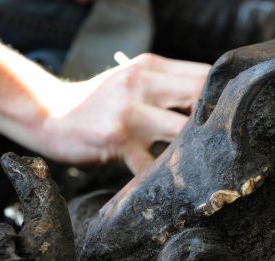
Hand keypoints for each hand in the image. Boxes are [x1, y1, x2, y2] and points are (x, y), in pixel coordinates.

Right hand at [41, 53, 209, 173]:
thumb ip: (165, 82)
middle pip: (198, 96)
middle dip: (214, 119)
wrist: (49, 112)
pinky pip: (151, 164)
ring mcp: (129, 113)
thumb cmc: (99, 98)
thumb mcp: (131, 77)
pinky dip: (164, 174)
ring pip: (181, 131)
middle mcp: (140, 84)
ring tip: (200, 159)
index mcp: (148, 67)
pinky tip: (171, 179)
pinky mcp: (118, 141)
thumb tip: (206, 100)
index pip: (202, 74)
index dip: (221, 94)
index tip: (225, 113)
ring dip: (194, 147)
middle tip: (220, 137)